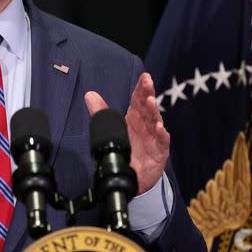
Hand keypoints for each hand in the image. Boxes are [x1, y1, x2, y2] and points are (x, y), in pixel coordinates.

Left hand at [84, 72, 169, 193]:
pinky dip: (161, 134)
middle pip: (148, 106)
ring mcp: (154, 137)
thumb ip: (101, 112)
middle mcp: (146, 124)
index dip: (141, 88)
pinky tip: (158, 128)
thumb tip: (89, 94)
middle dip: (148, 93)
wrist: (133, 174)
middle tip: (148, 83)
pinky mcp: (160, 151)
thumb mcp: (113, 128)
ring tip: (150, 102)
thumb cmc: (127, 147)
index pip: (139, 99)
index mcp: (136, 116)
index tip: (144, 76)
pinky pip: (161, 141)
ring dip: (154, 111)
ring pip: (155, 120)